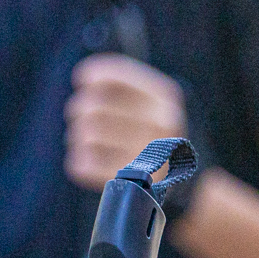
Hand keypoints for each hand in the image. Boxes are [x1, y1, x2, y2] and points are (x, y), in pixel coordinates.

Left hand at [65, 54, 185, 189]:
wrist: (179, 175)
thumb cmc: (153, 128)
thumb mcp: (153, 97)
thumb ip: (123, 82)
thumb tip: (84, 76)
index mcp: (165, 97)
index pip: (112, 77)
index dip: (90, 76)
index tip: (83, 81)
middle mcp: (160, 123)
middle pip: (92, 106)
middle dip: (79, 110)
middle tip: (81, 116)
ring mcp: (146, 155)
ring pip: (85, 134)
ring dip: (79, 136)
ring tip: (89, 140)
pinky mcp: (129, 181)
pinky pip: (83, 164)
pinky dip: (80, 161)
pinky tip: (93, 160)